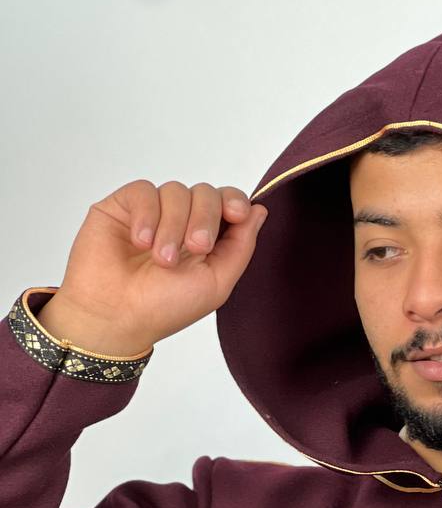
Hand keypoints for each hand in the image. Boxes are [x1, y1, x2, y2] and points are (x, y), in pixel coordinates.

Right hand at [43, 180, 267, 354]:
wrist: (116, 316)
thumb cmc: (164, 308)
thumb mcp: (217, 283)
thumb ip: (241, 246)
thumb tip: (259, 211)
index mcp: (207, 240)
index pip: (228, 203)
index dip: (235, 201)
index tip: (236, 213)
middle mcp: (182, 223)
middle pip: (206, 193)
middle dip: (206, 218)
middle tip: (196, 248)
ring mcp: (153, 213)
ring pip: (176, 191)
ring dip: (173, 226)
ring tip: (162, 260)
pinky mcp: (124, 206)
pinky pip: (145, 190)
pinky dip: (147, 216)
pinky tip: (140, 242)